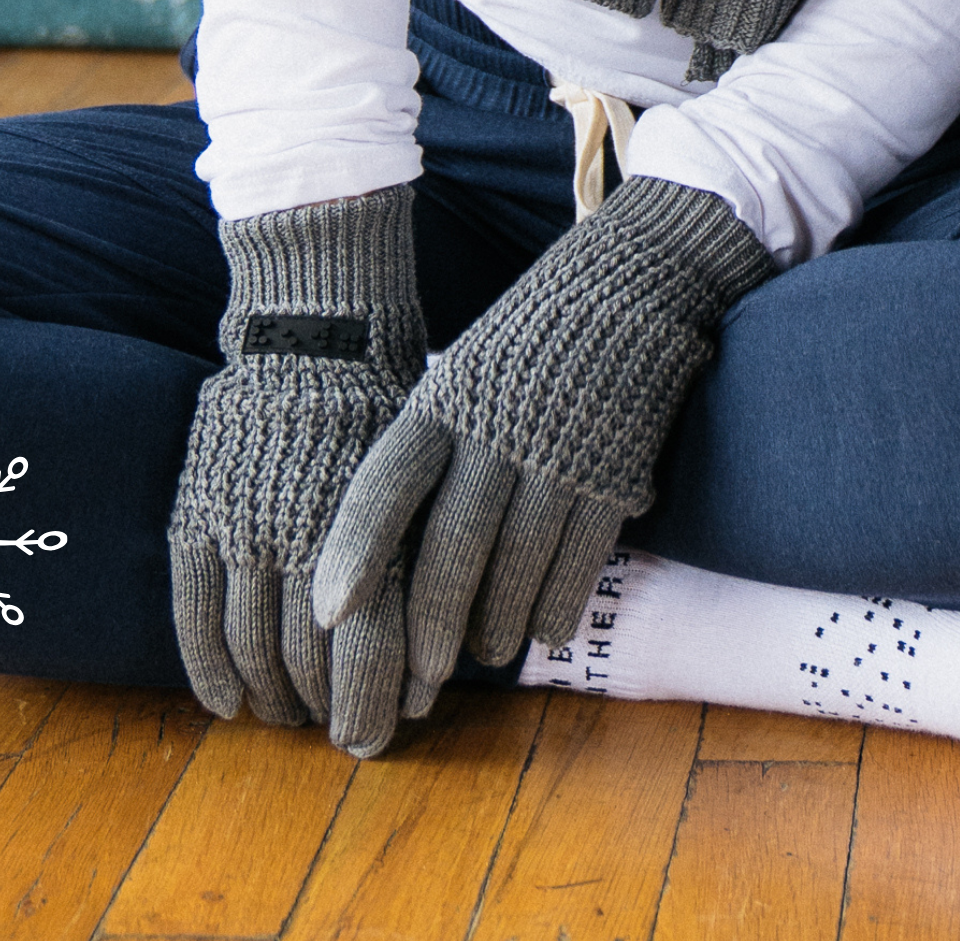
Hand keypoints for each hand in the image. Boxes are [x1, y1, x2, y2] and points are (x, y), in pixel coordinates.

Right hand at [168, 185, 426, 752]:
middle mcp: (306, 540)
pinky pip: (193, 616)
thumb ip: (427, 558)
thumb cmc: (392, 398)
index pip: (374, 649)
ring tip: (293, 719)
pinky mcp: (198, 518)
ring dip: (273, 699)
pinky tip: (229, 705)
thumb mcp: (430, 473)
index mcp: (375, 530)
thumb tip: (444, 646)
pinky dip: (209, 672)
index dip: (380, 700)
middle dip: (331, 709)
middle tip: (343, 733)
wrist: (320, 325)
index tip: (391, 732)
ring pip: (251, 650)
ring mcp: (243, 532)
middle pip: (311, 662)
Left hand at [313, 175, 771, 720]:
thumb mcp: (460, 380)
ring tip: (486, 651)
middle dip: (429, 624)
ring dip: (496, 626)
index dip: (353, 552)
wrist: (631, 284)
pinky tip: (543, 629)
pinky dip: (556, 605)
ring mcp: (558, 450)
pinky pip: (578, 559)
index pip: (384, 485)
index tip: (327, 617)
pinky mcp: (614, 467)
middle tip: (420, 676)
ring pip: (515, 566)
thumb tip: (385, 562)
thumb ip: (427, 458)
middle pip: (450, 546)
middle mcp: (494, 428)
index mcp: (442, 402)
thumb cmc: (525, 346)